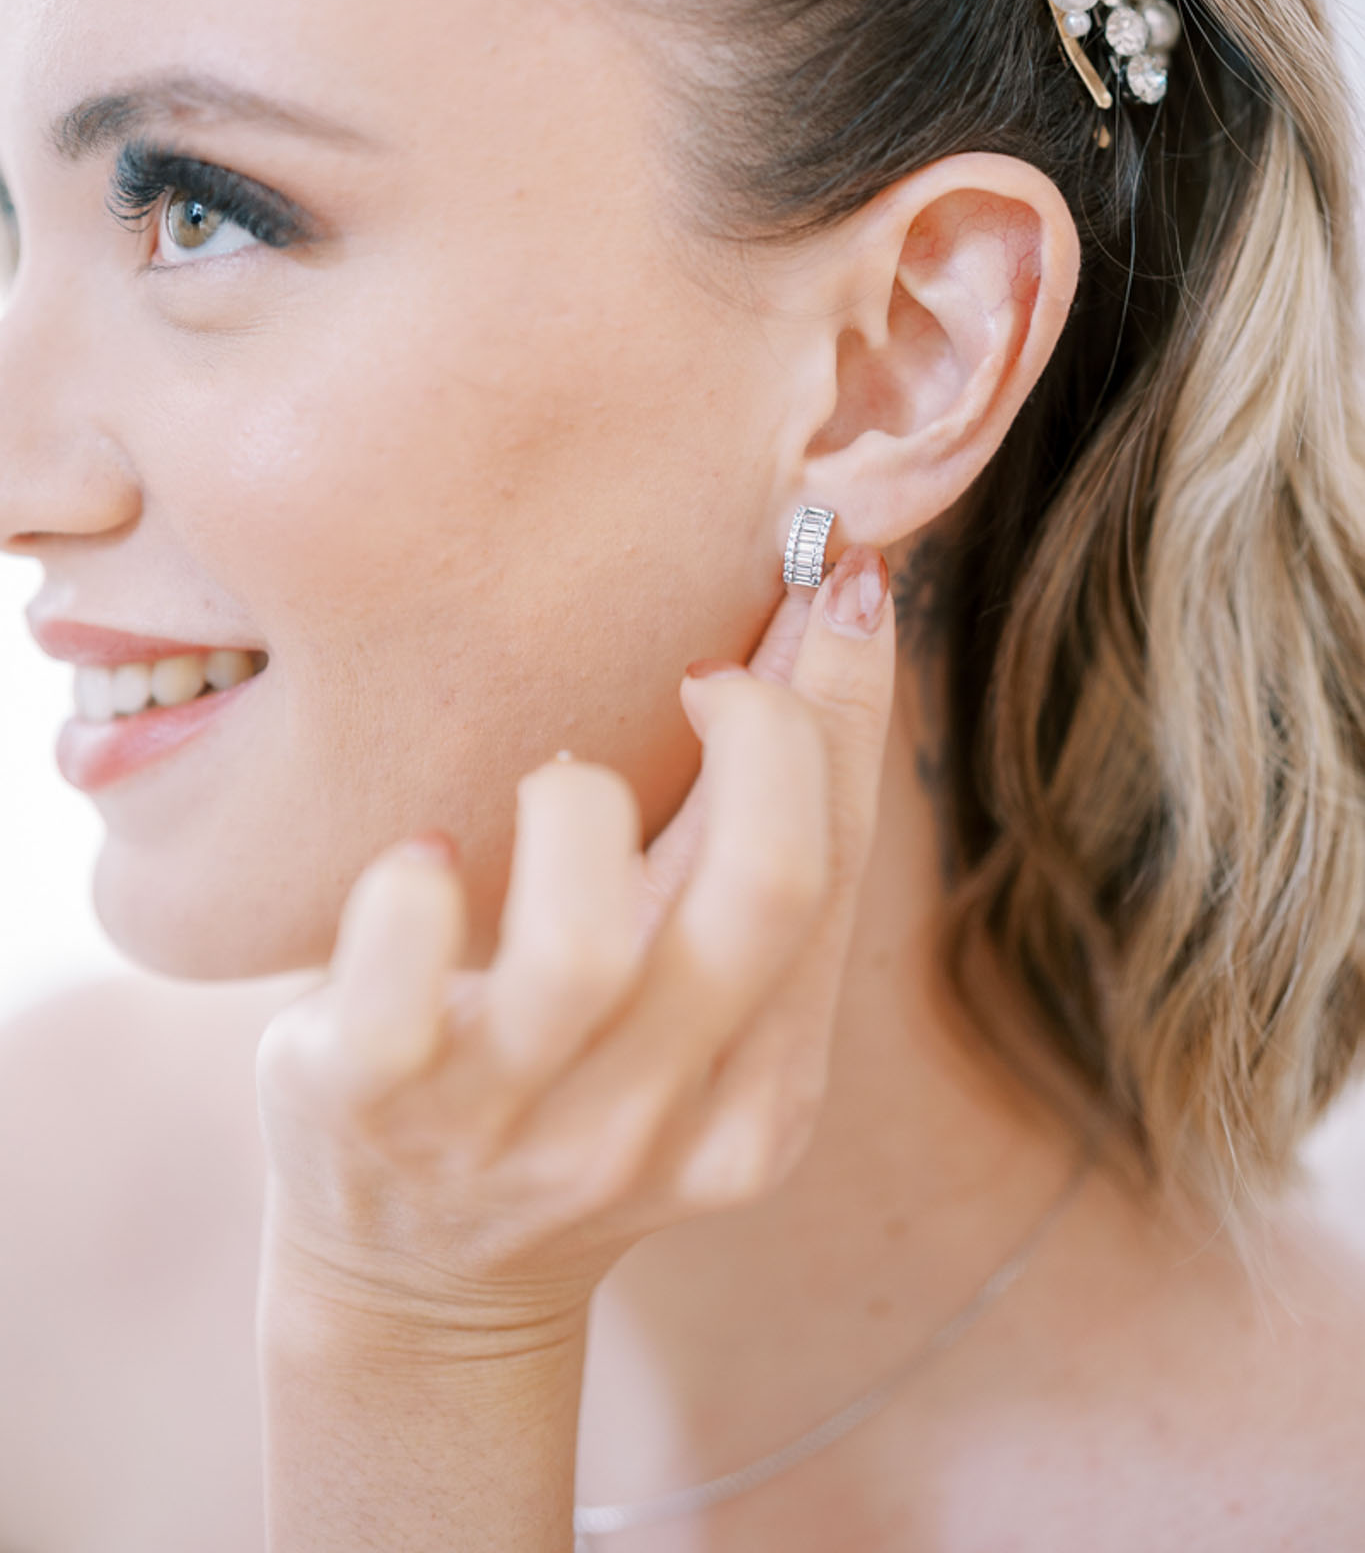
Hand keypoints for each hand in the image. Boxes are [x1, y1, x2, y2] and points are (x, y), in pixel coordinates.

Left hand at [256, 542, 895, 1341]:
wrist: (417, 1283)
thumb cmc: (567, 1081)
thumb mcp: (687, 1000)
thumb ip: (749, 849)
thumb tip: (826, 614)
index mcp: (763, 1095)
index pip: (833, 873)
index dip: (846, 706)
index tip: (841, 577)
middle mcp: (654, 1126)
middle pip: (763, 892)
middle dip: (761, 726)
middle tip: (705, 671)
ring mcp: (509, 1132)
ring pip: (585, 949)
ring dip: (578, 809)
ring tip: (557, 784)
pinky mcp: (369, 1112)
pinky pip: (400, 988)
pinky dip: (414, 888)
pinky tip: (423, 853)